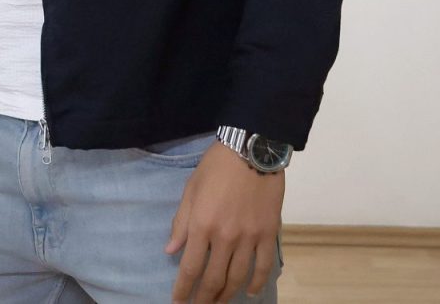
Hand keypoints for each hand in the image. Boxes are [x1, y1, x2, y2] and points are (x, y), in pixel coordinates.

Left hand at [167, 144, 283, 302]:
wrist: (251, 151)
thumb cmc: (215, 167)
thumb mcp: (190, 190)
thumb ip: (181, 223)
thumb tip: (171, 251)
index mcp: (201, 225)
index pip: (190, 267)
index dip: (183, 289)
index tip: (178, 302)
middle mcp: (225, 236)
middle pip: (213, 279)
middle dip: (204, 298)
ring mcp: (249, 238)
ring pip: (237, 277)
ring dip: (227, 295)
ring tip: (219, 303)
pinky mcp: (268, 234)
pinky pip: (263, 266)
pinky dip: (257, 283)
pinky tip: (250, 292)